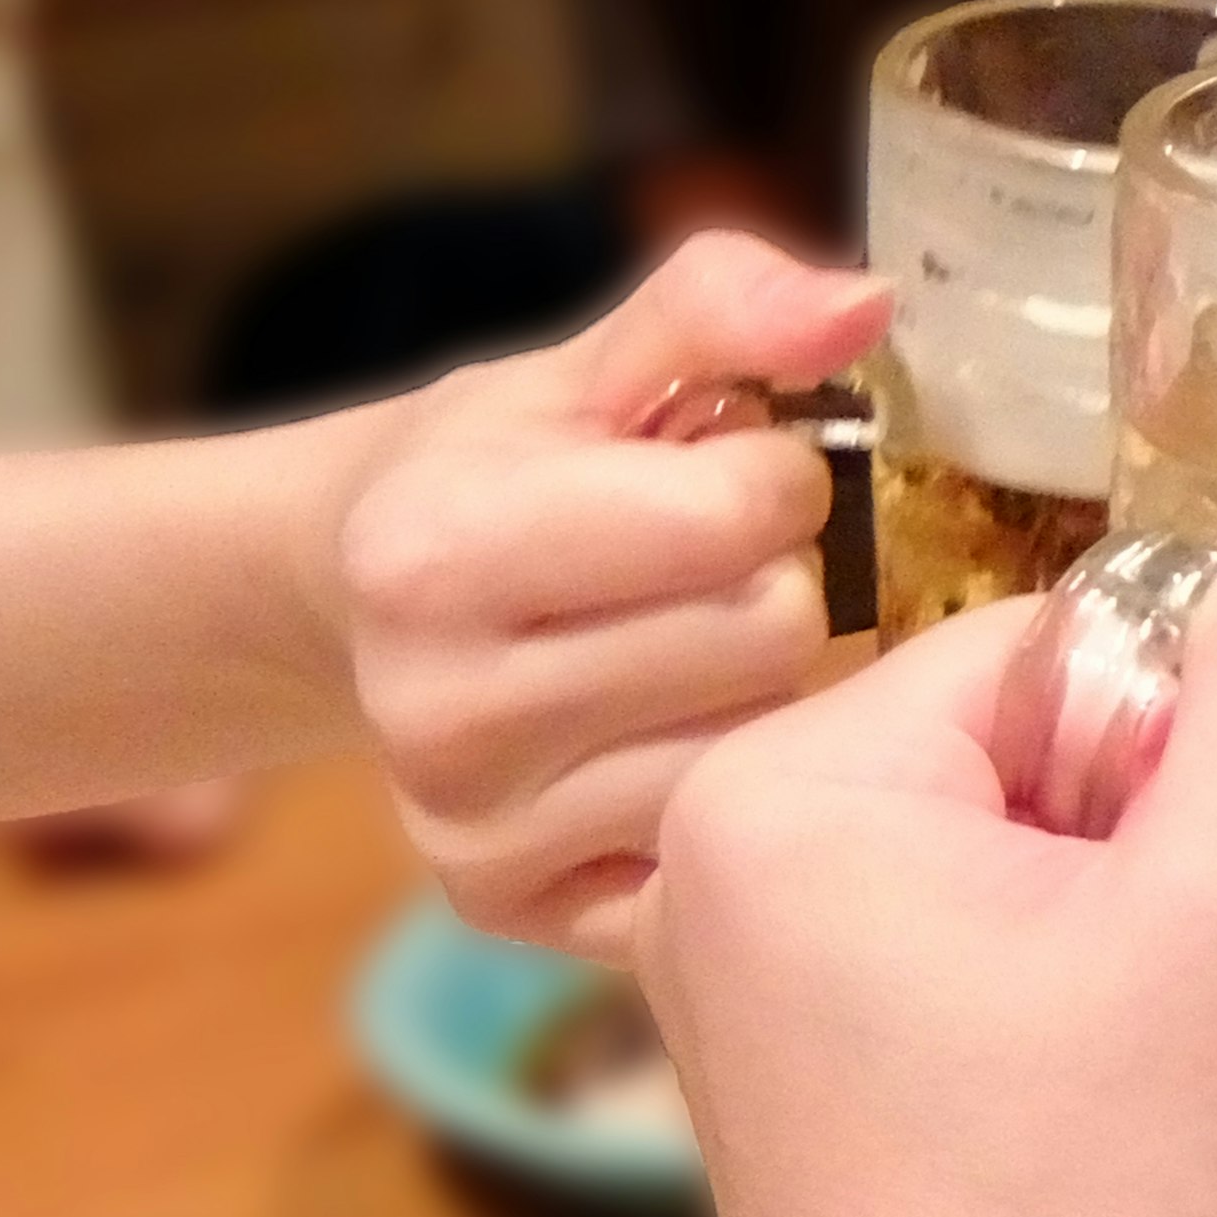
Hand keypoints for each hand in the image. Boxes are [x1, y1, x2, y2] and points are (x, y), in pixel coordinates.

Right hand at [329, 233, 892, 959]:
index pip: (741, 516)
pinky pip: (718, 850)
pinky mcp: (510, 908)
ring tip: (687, 648)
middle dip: (772, 582)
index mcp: (437, 550)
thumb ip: (724, 307)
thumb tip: (864, 307)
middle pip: (770, 637)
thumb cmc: (501, 466)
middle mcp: (437, 711)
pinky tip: (668, 735)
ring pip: (762, 751)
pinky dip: (725, 789)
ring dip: (762, 690)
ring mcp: (469, 830)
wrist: (353, 597)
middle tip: (704, 571)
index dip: (772, 478)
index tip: (724, 473)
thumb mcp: (594, 363)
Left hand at [636, 475, 1216, 1216]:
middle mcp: (715, 855)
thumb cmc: (1103, 1207)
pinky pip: (945, 936)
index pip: (1047, 644)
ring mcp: (731, 968)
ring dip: (1107, 918)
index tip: (1209, 900)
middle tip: (1177, 1002)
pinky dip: (1045, 989)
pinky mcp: (774, 1060)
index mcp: (789, 784)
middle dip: (1138, 840)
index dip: (1178, 751)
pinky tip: (1086, 1105)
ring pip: (998, 842)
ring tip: (1135, 1066)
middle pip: (1015, 737)